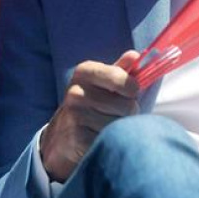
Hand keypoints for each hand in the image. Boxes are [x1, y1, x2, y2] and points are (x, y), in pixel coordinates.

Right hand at [40, 50, 140, 181]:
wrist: (63, 133)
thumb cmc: (92, 103)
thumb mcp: (103, 83)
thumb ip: (120, 70)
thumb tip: (135, 55)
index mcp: (84, 72)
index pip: (121, 78)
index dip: (132, 89)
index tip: (130, 93)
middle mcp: (76, 92)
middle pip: (127, 106)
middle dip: (128, 112)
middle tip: (115, 113)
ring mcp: (75, 115)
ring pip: (121, 125)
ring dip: (121, 129)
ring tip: (106, 126)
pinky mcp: (78, 138)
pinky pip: (112, 141)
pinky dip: (111, 142)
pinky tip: (100, 138)